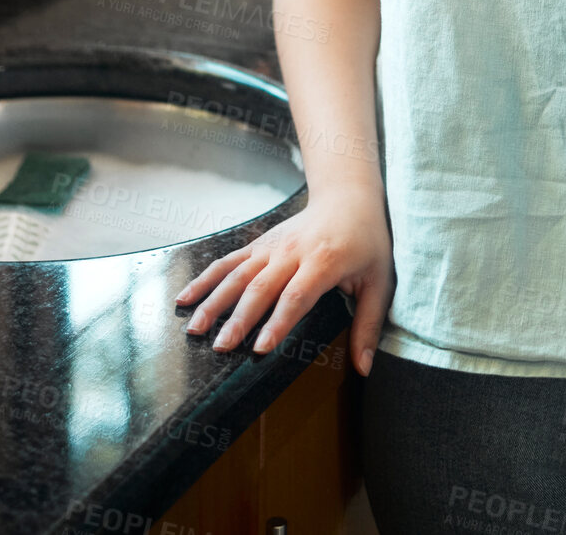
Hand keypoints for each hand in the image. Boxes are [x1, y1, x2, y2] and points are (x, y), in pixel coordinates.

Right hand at [175, 188, 394, 376]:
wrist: (349, 197)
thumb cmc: (367, 241)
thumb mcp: (380, 280)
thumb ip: (369, 324)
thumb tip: (364, 368)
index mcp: (324, 261)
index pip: (297, 296)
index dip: (278, 322)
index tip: (261, 348)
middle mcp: (293, 252)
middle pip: (261, 287)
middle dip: (239, 318)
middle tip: (221, 347)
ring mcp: (272, 246)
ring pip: (238, 274)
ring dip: (214, 300)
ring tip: (195, 327)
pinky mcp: (260, 244)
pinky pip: (229, 261)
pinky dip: (206, 278)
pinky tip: (185, 297)